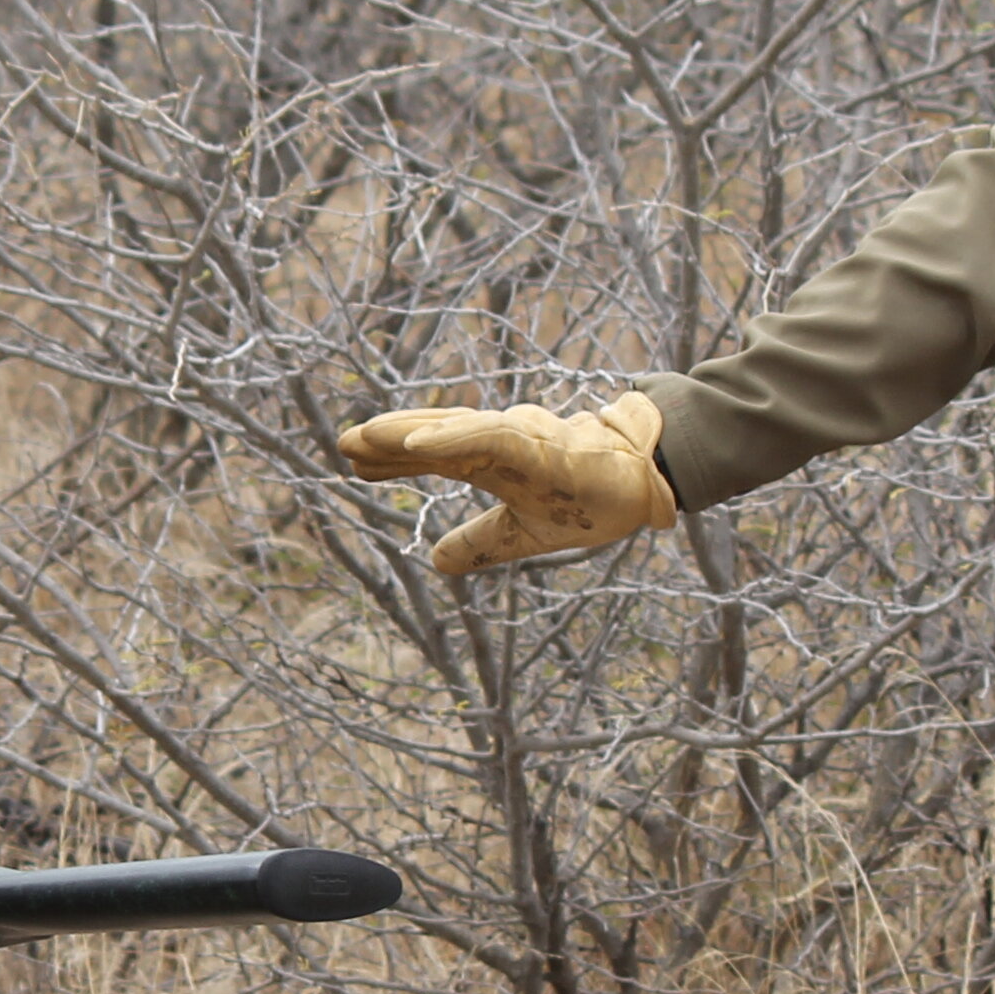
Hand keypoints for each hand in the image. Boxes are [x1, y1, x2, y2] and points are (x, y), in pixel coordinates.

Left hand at [336, 390, 678, 576]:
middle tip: (343, 443)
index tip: (351, 461)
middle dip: (388, 440)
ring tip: (366, 437)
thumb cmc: (590, 498)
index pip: (435, 457)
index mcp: (495, 464)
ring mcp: (523, 442)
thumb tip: (436, 561)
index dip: (392, 458)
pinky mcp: (545, 447)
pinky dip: (452, 439)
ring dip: (410, 433)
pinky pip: (491, 439)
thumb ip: (481, 542)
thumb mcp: (526, 533)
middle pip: (436, 438)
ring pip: (457, 433)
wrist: (651, 484)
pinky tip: (416, 443)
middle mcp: (502, 445)